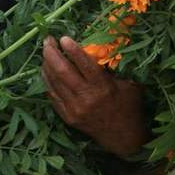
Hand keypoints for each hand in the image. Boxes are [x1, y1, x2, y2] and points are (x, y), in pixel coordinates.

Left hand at [41, 36, 149, 157]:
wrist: (123, 137)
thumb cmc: (129, 106)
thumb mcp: (129, 84)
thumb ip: (115, 68)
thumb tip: (101, 49)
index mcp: (103, 87)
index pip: (84, 64)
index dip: (72, 49)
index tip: (63, 37)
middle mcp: (86, 97)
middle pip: (63, 71)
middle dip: (52, 53)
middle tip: (48, 41)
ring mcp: (75, 109)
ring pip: (54, 82)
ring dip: (47, 65)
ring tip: (46, 52)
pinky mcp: (68, 117)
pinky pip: (53, 95)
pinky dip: (47, 81)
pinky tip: (46, 71)